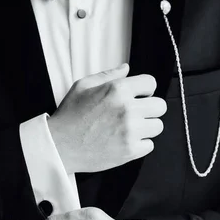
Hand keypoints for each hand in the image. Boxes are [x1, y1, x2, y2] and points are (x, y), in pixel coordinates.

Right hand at [47, 63, 166, 173]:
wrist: (59, 145)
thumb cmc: (69, 116)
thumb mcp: (83, 86)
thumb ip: (108, 75)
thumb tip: (126, 68)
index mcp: (117, 89)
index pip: (151, 83)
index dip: (145, 89)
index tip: (139, 96)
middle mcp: (127, 109)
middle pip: (160, 106)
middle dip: (149, 108)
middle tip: (136, 113)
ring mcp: (130, 131)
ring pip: (157, 126)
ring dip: (146, 127)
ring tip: (130, 128)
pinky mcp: (130, 150)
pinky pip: (150, 145)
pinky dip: (140, 144)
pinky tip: (125, 141)